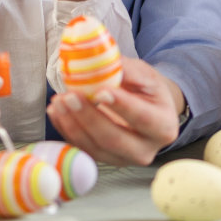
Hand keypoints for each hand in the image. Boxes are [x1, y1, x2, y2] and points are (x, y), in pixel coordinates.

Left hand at [46, 57, 180, 165]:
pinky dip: (66, 130)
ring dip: (72, 124)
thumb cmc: (147, 90)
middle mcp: (146, 150)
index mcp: (163, 126)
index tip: (100, 91)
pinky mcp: (104, 159)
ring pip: (94, 147)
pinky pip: (82, 149)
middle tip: (70, 95)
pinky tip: (56, 111)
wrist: (147, 109)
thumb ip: (125, 69)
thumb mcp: (144, 74)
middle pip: (114, 139)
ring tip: (59, 100)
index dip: (120, 106)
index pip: (142, 118)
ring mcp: (123, 159)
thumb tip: (99, 61)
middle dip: (88, 118)